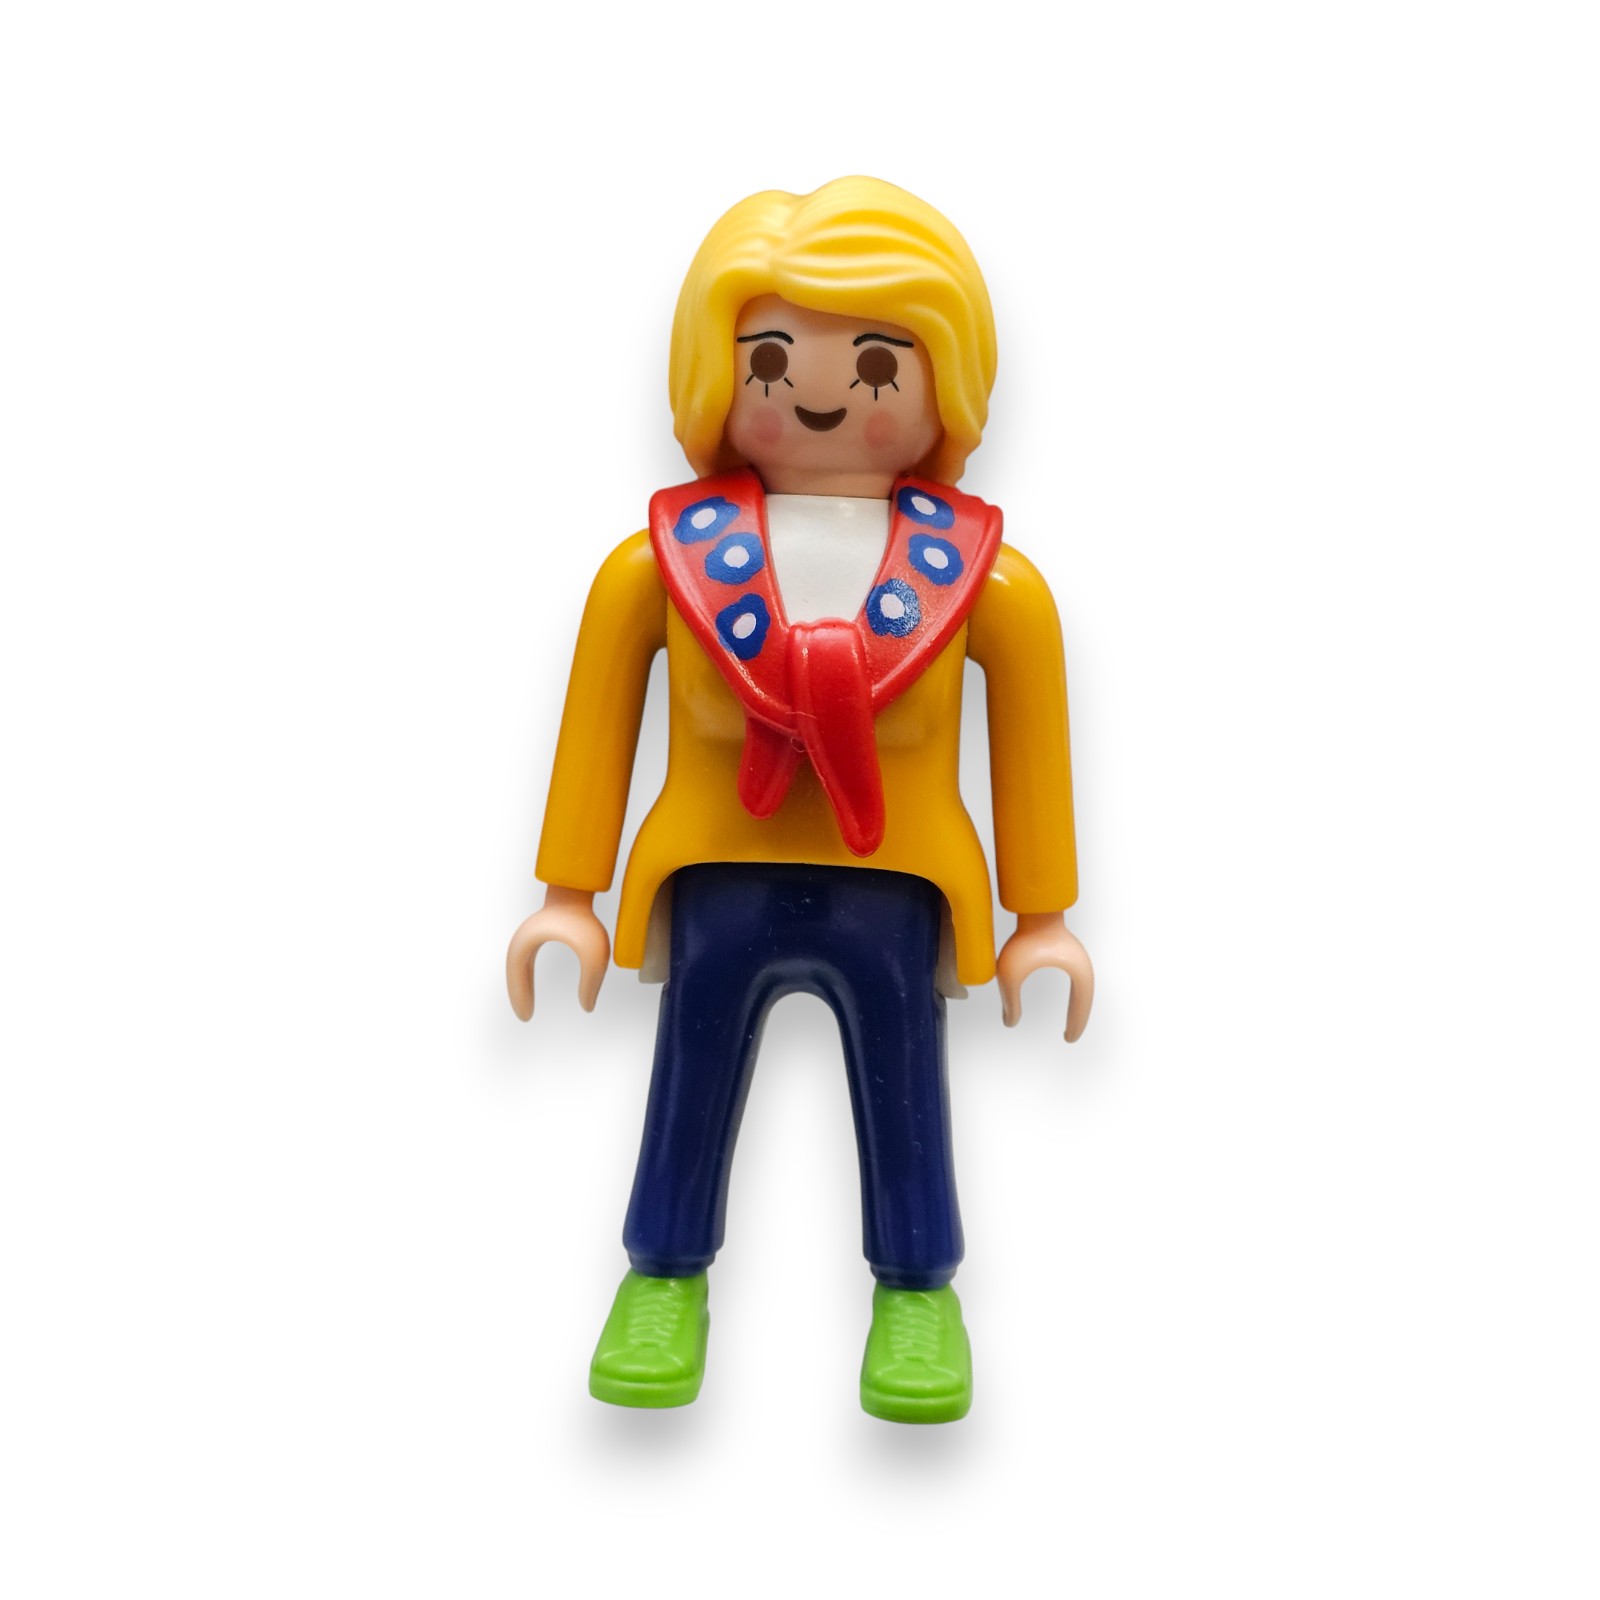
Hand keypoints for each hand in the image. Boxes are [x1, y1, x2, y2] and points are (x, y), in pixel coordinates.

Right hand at [505, 886, 609, 1019]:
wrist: (578, 889)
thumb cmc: (584, 918)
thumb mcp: (594, 955)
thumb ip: (592, 982)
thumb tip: (588, 1007)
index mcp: (527, 943)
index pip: (518, 976)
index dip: (520, 997)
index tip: (527, 1017)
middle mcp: (522, 940)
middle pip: (514, 974)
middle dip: (518, 996)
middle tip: (525, 1017)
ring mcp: (528, 936)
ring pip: (517, 969)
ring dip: (521, 987)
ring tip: (527, 1008)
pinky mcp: (537, 934)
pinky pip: (525, 962)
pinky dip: (525, 978)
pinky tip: (531, 990)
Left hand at [996, 912, 1093, 1042]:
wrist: (1032, 907)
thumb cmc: (1024, 937)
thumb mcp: (1011, 974)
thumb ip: (1010, 1000)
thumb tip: (1009, 1023)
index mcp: (1078, 972)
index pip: (1081, 1005)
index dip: (1076, 1023)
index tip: (1067, 1038)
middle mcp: (1082, 966)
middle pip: (1085, 1000)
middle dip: (1078, 1018)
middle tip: (1069, 1036)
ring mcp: (1076, 957)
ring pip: (1082, 990)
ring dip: (1077, 1007)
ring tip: (1070, 1024)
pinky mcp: (1068, 952)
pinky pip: (1076, 979)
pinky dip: (1073, 994)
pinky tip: (1064, 1000)